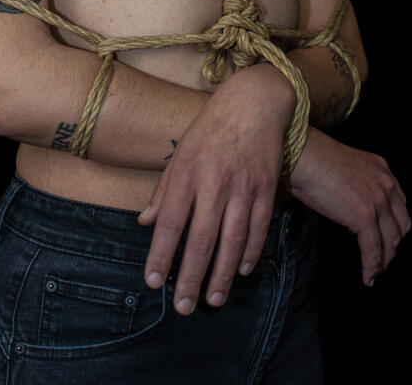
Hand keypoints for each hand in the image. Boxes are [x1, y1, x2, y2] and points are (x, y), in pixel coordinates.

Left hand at [137, 64, 295, 315]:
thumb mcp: (180, 153)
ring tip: (212, 299)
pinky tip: (241, 270)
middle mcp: (214, 182)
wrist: (253, 103)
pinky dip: (250, 252)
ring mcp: (243, 186)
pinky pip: (258, 227)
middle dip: (190, 277)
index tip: (153, 281)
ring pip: (231, 240)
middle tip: (184, 307)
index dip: (160, 254)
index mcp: (187, 173)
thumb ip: (164, 191)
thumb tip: (145, 222)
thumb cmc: (210, 128)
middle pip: (200, 239)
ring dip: (221, 274)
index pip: (170, 223)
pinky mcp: (266, 187)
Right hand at [285, 126, 410, 284]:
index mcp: (381, 169)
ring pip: (390, 240)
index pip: (399, 205)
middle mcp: (386, 184)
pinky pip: (373, 250)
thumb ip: (355, 184)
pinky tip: (367, 277)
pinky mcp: (364, 217)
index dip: (395, 226)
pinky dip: (371, 266)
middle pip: (401, 225)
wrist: (302, 155)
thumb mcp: (344, 167)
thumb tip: (346, 204)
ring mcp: (377, 201)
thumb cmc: (311, 158)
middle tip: (382, 259)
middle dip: (392, 245)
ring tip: (375, 273)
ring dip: (384, 260)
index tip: (387, 239)